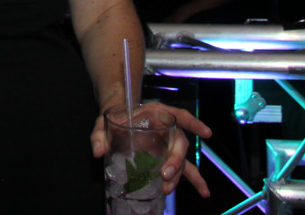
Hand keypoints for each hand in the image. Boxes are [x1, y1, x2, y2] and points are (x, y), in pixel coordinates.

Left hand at [91, 101, 211, 197]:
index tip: (205, 133)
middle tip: (165, 174)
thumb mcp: (103, 123)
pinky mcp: (166, 158)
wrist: (116, 123)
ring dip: (179, 175)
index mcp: (156, 113)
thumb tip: (98, 151)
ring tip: (168, 188)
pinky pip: (183, 169)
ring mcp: (168, 144)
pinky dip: (194, 180)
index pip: (179, 115)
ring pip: (182, 159)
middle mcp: (166, 128)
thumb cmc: (114, 119)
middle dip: (175, 160)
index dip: (193, 123)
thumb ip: (99, 134)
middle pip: (179, 143)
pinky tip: (203, 191)